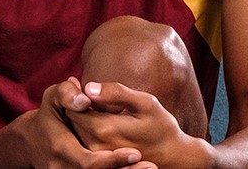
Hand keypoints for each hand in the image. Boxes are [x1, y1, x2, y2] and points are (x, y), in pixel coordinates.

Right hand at [11, 78, 154, 167]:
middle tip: (151, 166)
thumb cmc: (49, 115)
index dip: (112, 160)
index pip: (88, 161)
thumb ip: (66, 93)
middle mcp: (63, 168)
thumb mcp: (52, 98)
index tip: (136, 152)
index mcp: (60, 147)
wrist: (33, 141)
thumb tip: (85, 98)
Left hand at [66, 82, 211, 168]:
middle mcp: (96, 146)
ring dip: (82, 120)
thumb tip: (88, 87)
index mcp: (104, 129)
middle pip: (72, 120)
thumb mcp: (145, 103)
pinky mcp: (101, 164)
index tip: (85, 88)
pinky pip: (84, 143)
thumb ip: (116, 93)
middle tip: (91, 99)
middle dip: (77, 107)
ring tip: (99, 113)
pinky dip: (87, 132)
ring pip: (76, 132)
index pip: (73, 107)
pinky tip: (102, 126)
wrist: (175, 158)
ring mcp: (98, 157)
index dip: (76, 95)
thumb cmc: (162, 127)